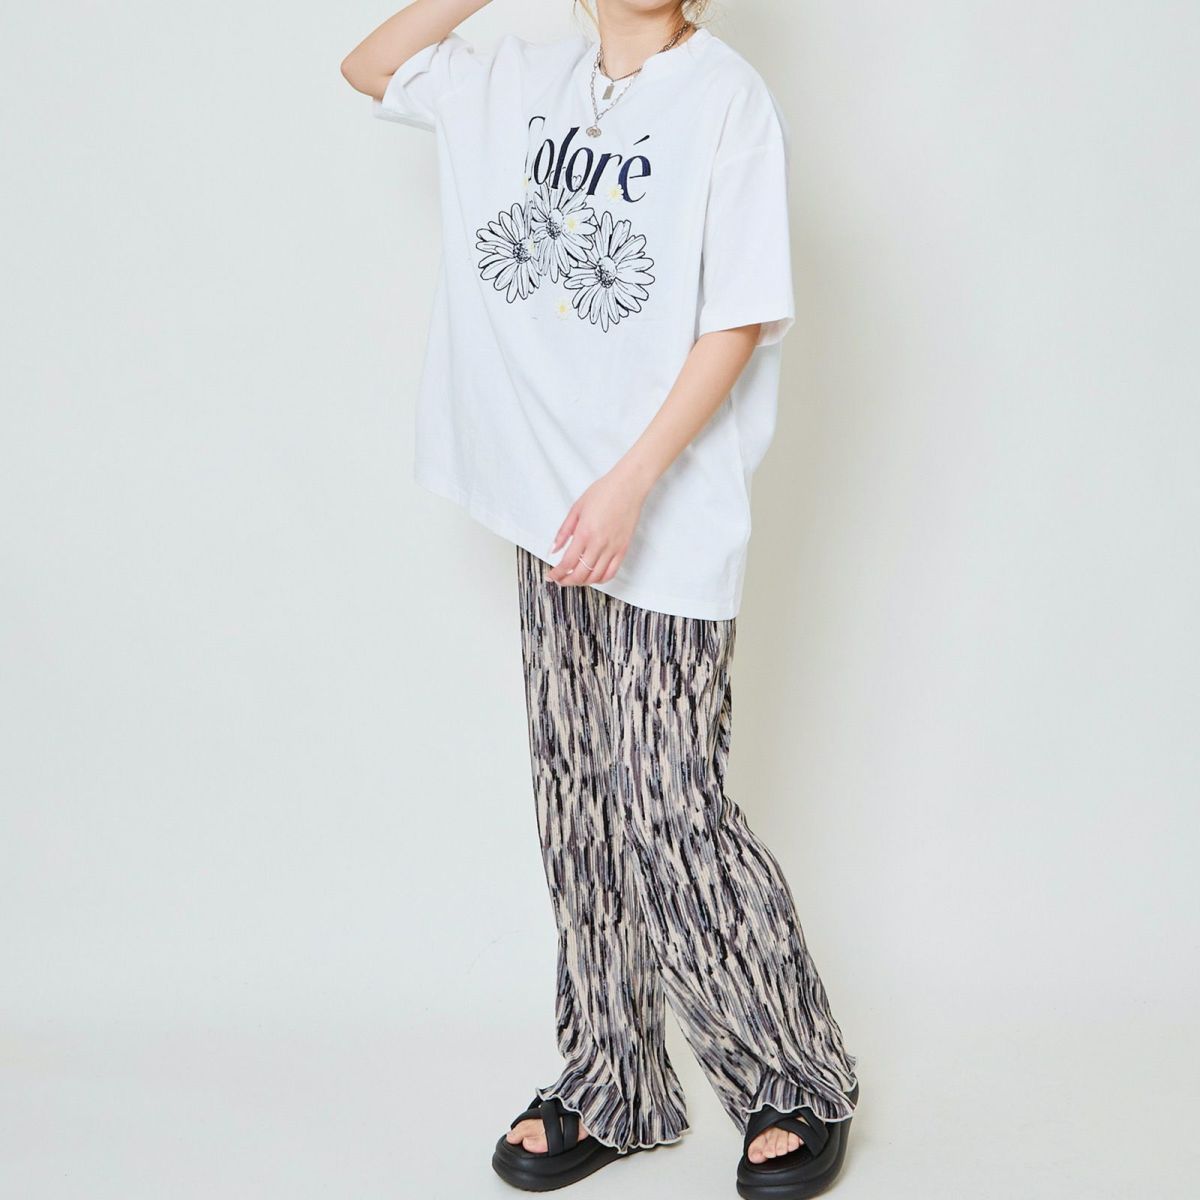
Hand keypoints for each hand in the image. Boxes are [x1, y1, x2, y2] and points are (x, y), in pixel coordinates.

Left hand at [547, 463, 650, 586]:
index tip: (551, 576)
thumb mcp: (576, 508)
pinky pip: (611, 572)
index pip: (567, 563)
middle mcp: (599, 543)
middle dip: (567, 581)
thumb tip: (554, 549)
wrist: (628, 486)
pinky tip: (593, 576)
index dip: (557, 574)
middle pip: (580, 574)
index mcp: (584, 532)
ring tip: (575, 578)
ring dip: (583, 582)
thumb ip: (563, 531)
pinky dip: (600, 579)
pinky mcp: (623, 549)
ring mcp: (613, 548)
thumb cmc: (604, 492)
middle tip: (560, 580)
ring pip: (596, 577)